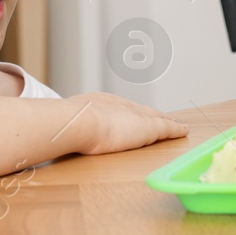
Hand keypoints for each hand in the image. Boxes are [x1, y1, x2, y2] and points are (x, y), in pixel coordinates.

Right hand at [56, 92, 188, 155]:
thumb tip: (51, 129)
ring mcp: (136, 115)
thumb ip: (66, 123)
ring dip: (168, 122)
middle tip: (164, 118)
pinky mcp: (149, 127)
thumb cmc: (69, 124)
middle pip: (143, 110)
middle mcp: (122, 105)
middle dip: (154, 114)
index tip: (137, 114)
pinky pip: (168, 128)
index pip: (122, 107)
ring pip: (158, 117)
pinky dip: (176, 130)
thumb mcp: (67, 120)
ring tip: (176, 125)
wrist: (80, 121)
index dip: (132, 112)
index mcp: (103, 102)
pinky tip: (184, 131)